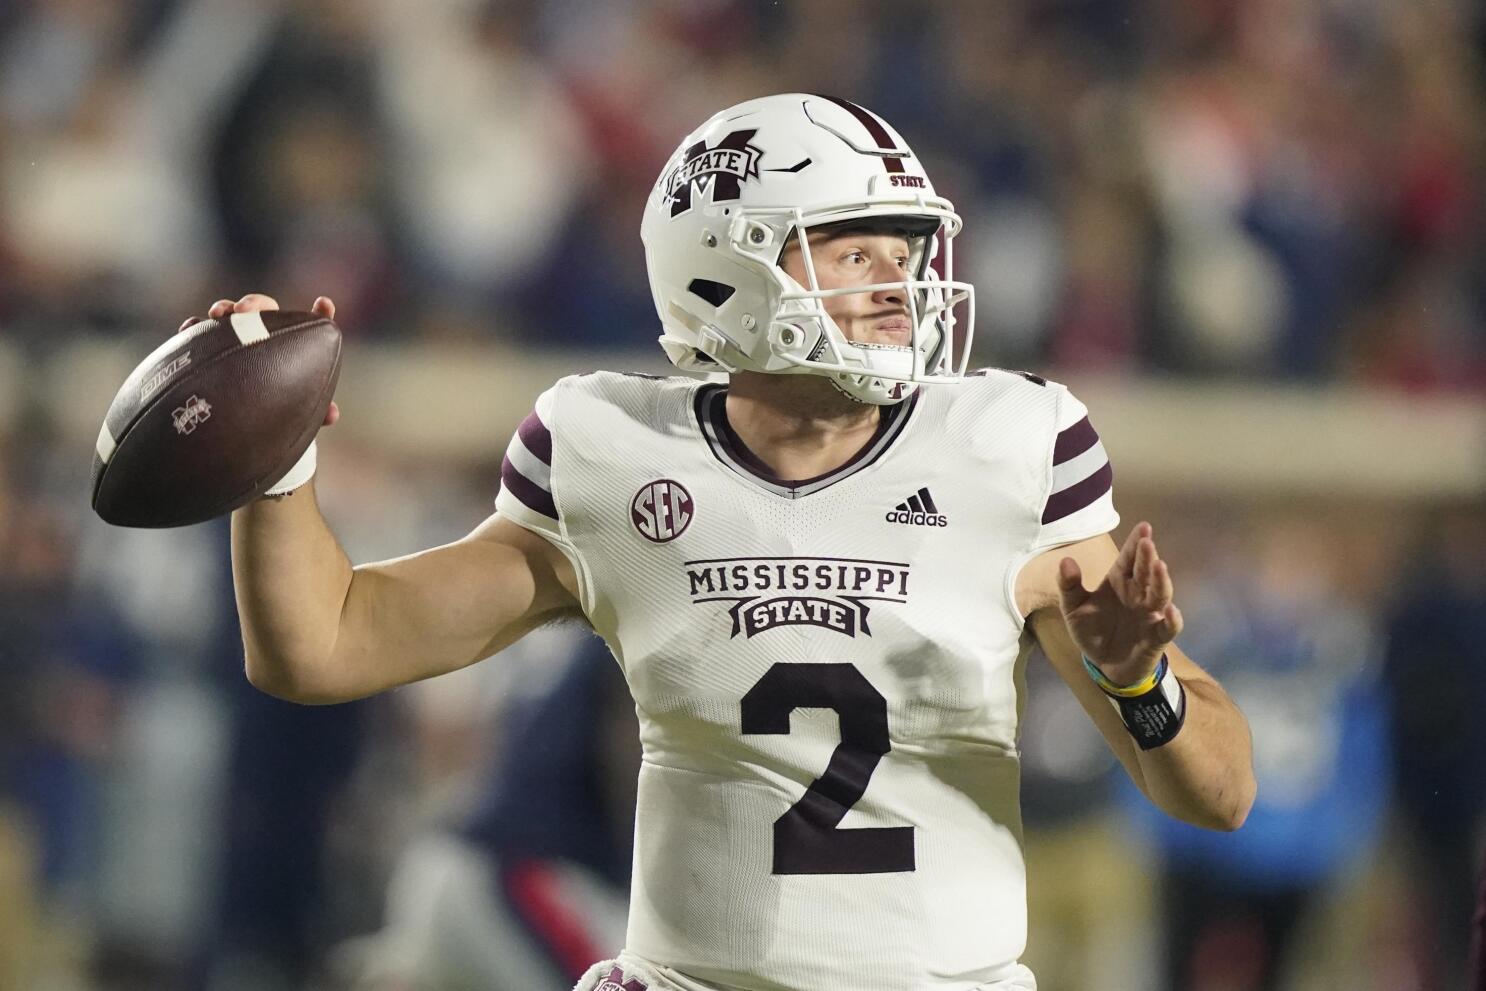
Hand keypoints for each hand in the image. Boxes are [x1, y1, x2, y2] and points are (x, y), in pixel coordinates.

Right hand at [178, 294, 339, 426]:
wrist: (238, 423)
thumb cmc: (274, 410)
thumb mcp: (295, 409)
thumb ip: (317, 410)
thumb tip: (332, 416)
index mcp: (287, 344)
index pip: (306, 325)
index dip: (319, 314)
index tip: (325, 305)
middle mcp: (259, 335)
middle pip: (259, 309)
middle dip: (253, 304)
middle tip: (244, 311)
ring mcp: (231, 339)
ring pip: (227, 315)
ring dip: (223, 309)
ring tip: (217, 314)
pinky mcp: (205, 349)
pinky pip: (196, 332)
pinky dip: (193, 327)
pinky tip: (188, 328)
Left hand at [1056, 521, 1184, 686]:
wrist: (1104, 664)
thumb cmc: (1092, 630)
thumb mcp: (1073, 608)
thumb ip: (1069, 586)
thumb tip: (1065, 561)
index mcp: (1118, 582)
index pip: (1128, 559)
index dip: (1136, 543)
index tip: (1143, 526)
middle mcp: (1137, 594)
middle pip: (1145, 572)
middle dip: (1147, 557)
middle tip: (1146, 542)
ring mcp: (1149, 614)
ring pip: (1160, 594)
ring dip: (1161, 581)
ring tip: (1159, 566)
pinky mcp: (1157, 636)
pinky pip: (1168, 627)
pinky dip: (1173, 620)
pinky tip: (1170, 611)